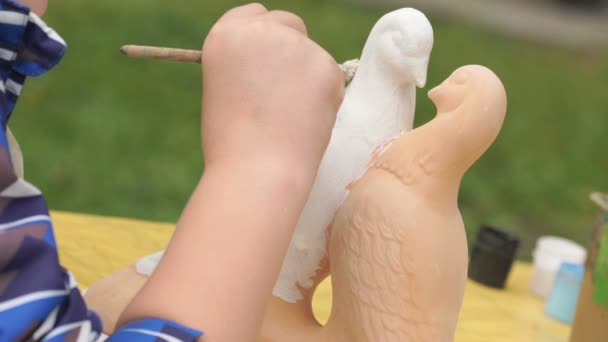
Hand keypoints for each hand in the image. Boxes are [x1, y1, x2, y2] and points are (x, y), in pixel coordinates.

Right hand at [200, 3, 343, 181]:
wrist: (257, 171)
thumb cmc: (232, 143)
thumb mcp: (224, 89)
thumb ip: (248, 66)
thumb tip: (276, 65)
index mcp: (227, 34)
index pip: (254, 13)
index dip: (263, 35)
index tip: (267, 55)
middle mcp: (262, 29)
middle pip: (288, 22)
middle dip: (290, 47)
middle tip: (284, 89)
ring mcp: (297, 45)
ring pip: (311, 53)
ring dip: (307, 75)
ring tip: (290, 116)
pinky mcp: (327, 66)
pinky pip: (330, 75)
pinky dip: (323, 94)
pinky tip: (307, 119)